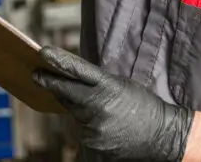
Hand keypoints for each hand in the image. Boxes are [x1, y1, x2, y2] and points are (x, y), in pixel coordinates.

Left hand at [34, 46, 193, 161]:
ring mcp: (96, 130)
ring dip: (78, 109)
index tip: (43, 54)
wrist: (164, 136)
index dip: (59, 62)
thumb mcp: (121, 85)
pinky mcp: (95, 145)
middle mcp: (99, 109)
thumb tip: (69, 79)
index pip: (78, 72)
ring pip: (75, 115)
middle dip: (52, 84)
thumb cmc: (143, 105)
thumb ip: (96, 83)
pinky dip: (87, 125)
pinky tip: (103, 123)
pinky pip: (82, 130)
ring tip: (99, 108)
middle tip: (37, 75)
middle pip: (67, 95)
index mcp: (109, 88)